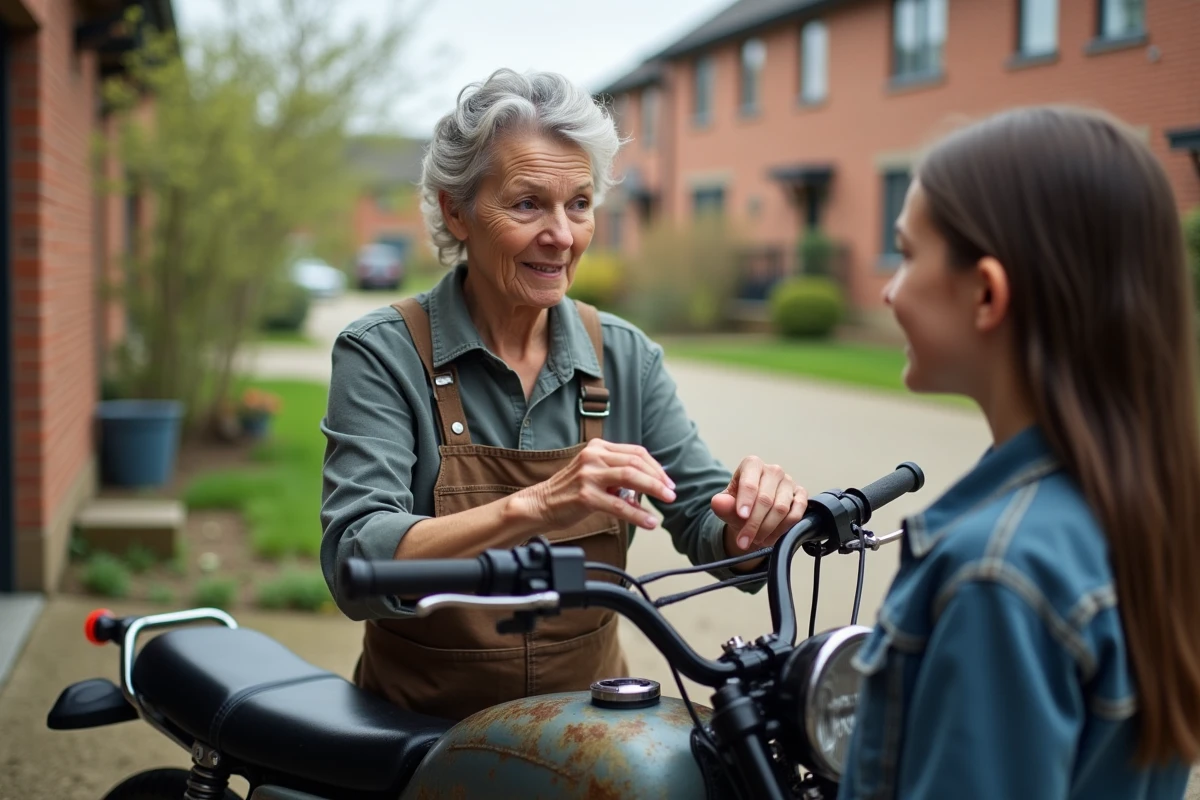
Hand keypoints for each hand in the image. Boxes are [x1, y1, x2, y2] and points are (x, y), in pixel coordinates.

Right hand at [514, 439, 675, 531]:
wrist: (540, 504)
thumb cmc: (569, 491)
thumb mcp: (594, 474)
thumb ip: (618, 477)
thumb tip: (647, 490)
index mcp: (598, 448)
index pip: (635, 452)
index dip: (656, 467)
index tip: (667, 481)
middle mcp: (593, 456)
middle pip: (636, 462)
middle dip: (659, 478)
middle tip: (671, 492)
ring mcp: (588, 475)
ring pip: (630, 477)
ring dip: (654, 489)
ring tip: (667, 501)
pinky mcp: (585, 495)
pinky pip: (619, 505)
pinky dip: (637, 514)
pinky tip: (649, 522)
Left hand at [712, 456, 808, 554]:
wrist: (754, 513)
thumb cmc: (740, 506)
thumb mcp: (727, 507)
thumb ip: (722, 505)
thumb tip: (718, 502)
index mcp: (752, 465)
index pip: (750, 482)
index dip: (746, 500)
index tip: (741, 516)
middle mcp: (773, 470)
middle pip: (766, 499)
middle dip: (754, 524)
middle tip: (745, 541)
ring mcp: (789, 482)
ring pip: (781, 508)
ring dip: (768, 529)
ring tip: (756, 540)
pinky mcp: (801, 494)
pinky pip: (796, 513)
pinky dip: (783, 529)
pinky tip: (771, 537)